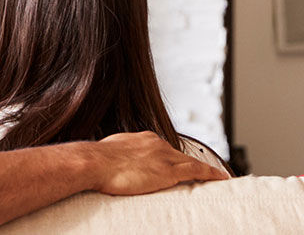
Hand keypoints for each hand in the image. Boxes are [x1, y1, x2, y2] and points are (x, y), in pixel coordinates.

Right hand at [87, 131, 228, 194]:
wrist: (94, 163)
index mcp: (143, 139)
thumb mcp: (110, 151)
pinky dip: (211, 174)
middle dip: (189, 164)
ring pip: (191, 163)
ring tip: (217, 178)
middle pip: (180, 155)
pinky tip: (221, 178)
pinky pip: (197, 172)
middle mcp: (156, 144)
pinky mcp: (168, 171)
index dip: (172, 158)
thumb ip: (120, 154)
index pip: (163, 149)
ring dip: (206, 170)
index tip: (175, 164)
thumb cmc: (97, 161)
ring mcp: (164, 156)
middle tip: (201, 174)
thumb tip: (116, 161)